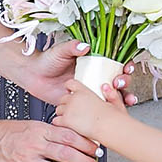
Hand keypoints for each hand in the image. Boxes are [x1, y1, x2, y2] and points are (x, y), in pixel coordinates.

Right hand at [0, 118, 100, 161]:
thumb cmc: (9, 131)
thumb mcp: (33, 124)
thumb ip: (52, 133)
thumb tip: (75, 141)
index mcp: (40, 130)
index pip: (69, 136)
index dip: (86, 144)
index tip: (97, 150)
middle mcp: (35, 144)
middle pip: (67, 154)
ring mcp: (27, 161)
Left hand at [13, 38, 135, 106]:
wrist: (32, 76)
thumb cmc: (47, 61)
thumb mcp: (60, 51)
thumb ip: (72, 48)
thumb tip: (85, 46)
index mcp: (94, 63)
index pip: (115, 64)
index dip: (125, 66)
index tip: (127, 68)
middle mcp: (94, 77)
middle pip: (117, 80)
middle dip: (124, 82)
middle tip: (119, 84)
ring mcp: (90, 91)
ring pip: (112, 96)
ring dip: (123, 99)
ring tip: (128, 101)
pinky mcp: (83, 104)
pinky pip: (97, 109)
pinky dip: (106, 113)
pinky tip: (113, 115)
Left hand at [54, 78, 127, 143]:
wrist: (109, 127)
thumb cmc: (113, 118)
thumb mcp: (115, 103)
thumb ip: (111, 94)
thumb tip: (106, 87)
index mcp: (84, 91)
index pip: (71, 84)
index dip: (70, 88)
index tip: (71, 92)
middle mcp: (74, 98)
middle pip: (63, 98)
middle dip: (66, 104)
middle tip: (72, 111)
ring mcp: (69, 109)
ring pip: (59, 109)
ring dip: (63, 114)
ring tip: (71, 120)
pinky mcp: (66, 120)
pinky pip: (56, 120)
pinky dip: (60, 124)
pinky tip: (66, 127)